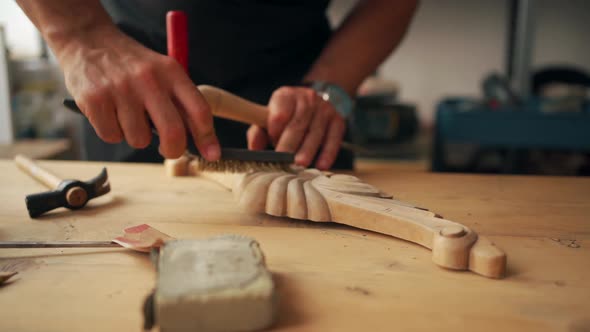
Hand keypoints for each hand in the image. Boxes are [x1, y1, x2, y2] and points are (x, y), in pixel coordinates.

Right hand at [56, 25, 219, 159]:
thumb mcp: (162, 72)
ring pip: (139, 140)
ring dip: (135, 136)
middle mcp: (148, 79)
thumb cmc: (132, 66)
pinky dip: (112, 132)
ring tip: (128, 115)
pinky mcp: (94, 100)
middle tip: (167, 149)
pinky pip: (112, 136)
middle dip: (173, 150)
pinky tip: (110, 113)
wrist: (88, 41)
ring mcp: (120, 89)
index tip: (212, 154)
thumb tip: (203, 143)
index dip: (208, 137)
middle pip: (173, 132)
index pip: (199, 110)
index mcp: (171, 72)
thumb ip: (181, 102)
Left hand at [247, 86, 345, 169]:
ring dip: (307, 150)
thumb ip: (259, 131)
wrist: (317, 99)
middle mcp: (306, 99)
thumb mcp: (270, 115)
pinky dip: (328, 153)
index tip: (272, 143)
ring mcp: (324, 109)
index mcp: (286, 96)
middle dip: (290, 144)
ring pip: (315, 132)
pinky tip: (322, 165)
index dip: (275, 131)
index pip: (280, 114)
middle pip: (297, 124)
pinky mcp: (338, 120)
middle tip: (284, 160)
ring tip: (300, 165)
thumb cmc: (288, 114)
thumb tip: (253, 149)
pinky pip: (333, 138)